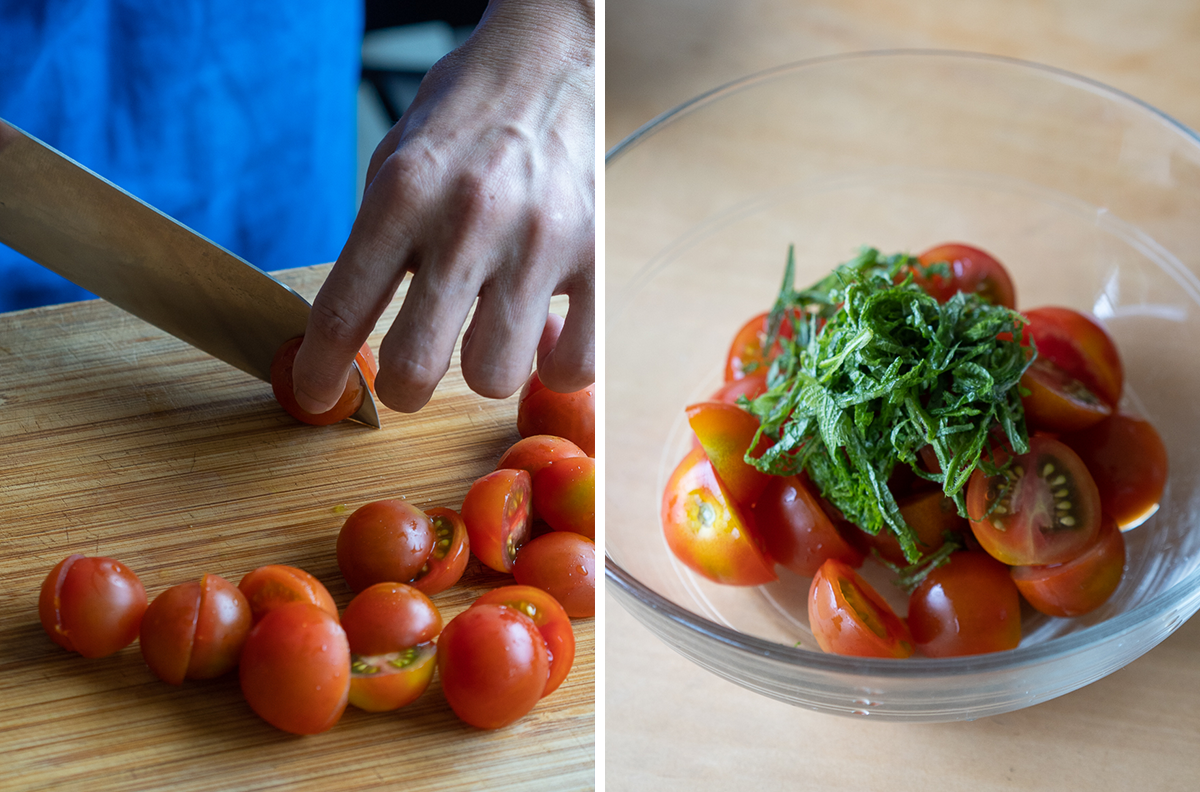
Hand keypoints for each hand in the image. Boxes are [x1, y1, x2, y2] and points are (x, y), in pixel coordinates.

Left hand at [291, 0, 594, 414]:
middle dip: (403, 389)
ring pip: (494, 374)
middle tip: (410, 374)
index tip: (316, 397)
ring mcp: (538, 240)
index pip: (343, 311)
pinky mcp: (593, 253)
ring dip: (483, 370)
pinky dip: (555, 367)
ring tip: (488, 333)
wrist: (551, 59)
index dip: (320, 373)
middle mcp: (468, 220)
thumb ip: (377, 245)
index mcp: (403, 194)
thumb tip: (358, 335)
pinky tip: (545, 339)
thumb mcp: (396, 162)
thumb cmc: (467, 116)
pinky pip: (575, 360)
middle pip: (417, 364)